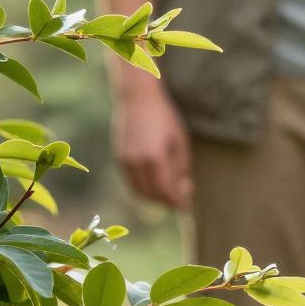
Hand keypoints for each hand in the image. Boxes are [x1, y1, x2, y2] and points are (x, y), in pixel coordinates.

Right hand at [114, 87, 191, 208]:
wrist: (137, 98)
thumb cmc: (164, 117)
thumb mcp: (180, 140)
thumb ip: (182, 167)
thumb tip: (185, 189)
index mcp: (155, 158)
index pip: (166, 192)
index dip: (176, 203)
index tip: (185, 207)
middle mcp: (137, 162)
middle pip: (152, 195)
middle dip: (165, 202)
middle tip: (178, 203)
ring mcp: (125, 161)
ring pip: (138, 191)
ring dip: (153, 198)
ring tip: (166, 195)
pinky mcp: (119, 158)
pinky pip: (130, 182)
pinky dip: (142, 189)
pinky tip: (153, 184)